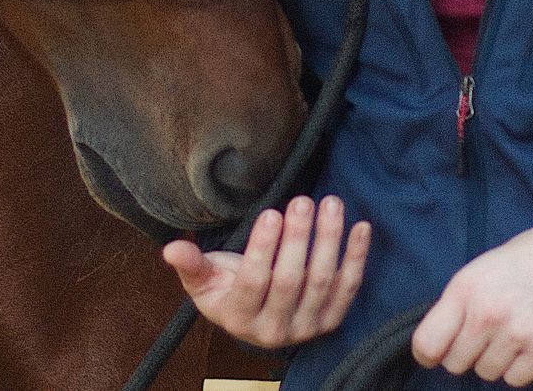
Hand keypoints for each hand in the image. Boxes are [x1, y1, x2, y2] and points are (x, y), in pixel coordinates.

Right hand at [161, 194, 371, 348]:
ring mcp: (307, 328)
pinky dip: (357, 257)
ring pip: (322, 282)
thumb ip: (191, 265)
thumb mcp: (204, 280)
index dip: (264, 248)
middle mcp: (275, 331)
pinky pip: (348, 288)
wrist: (257, 318)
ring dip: (329, 240)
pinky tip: (361, 227)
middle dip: (298, 238)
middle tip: (302, 201)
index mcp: (240, 319)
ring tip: (330, 204)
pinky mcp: (331, 321)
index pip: (254, 282)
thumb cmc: (227, 289)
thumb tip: (170, 249)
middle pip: (291, 281)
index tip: (272, 213)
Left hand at [412, 207, 532, 385]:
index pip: (427, 343)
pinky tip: (528, 342)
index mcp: (466, 288)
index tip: (435, 354)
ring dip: (495, 359)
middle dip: (466, 353)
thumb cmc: (528, 258)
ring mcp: (517, 334)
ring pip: (486, 373)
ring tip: (511, 333)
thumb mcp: (482, 268)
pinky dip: (520, 367)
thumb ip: (458, 303)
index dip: (427, 354)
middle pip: (456, 364)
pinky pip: (516, 379)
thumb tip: (437, 341)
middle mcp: (488, 313)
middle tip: (485, 336)